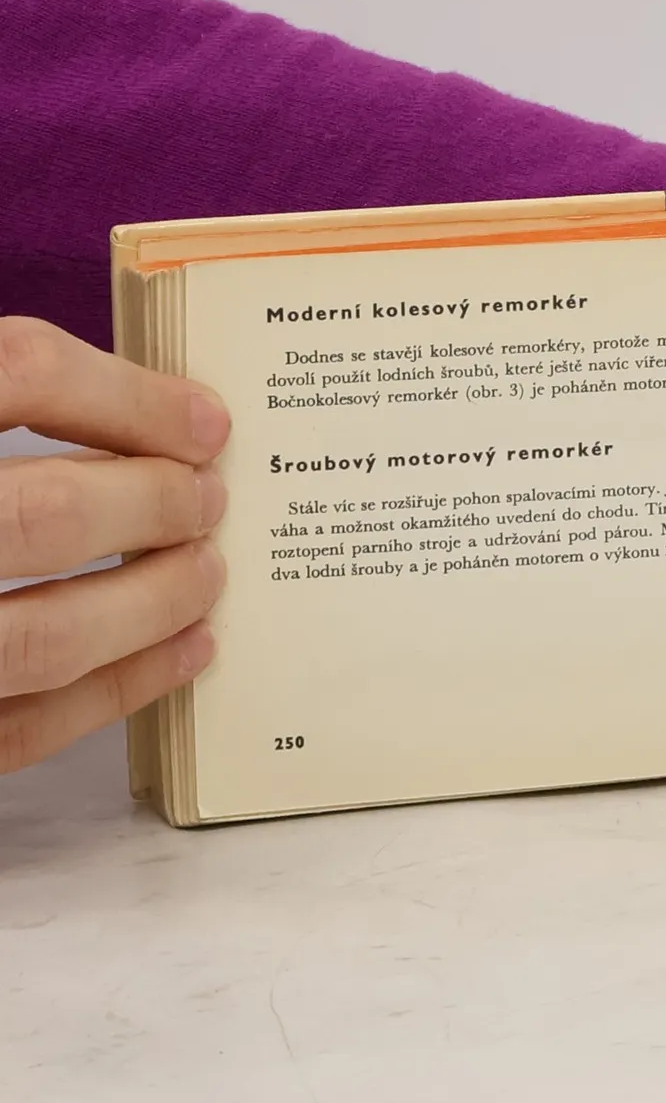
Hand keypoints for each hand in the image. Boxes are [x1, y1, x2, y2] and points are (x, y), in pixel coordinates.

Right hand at [1, 317, 229, 774]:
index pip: (17, 372)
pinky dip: (115, 692)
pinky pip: (15, 730)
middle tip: (209, 499)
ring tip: (206, 573)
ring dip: (149, 606)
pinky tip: (180, 653)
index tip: (203, 419)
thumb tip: (129, 405)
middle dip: (151, 505)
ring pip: (38, 641)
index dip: (126, 396)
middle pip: (41, 515)